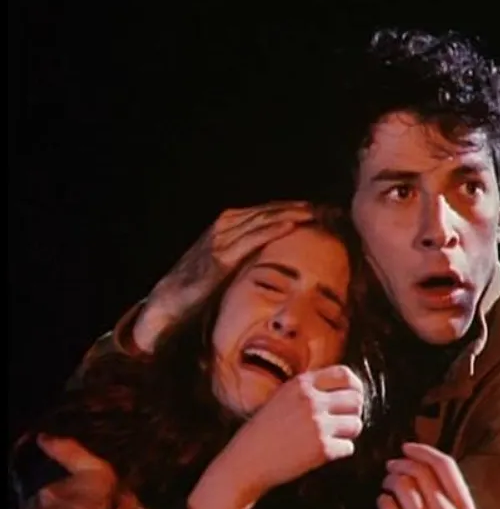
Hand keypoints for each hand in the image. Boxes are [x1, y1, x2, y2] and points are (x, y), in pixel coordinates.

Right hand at [134, 202, 315, 351]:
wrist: (169, 302)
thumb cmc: (199, 288)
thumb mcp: (228, 266)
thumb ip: (247, 257)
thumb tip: (275, 262)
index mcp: (227, 226)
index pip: (264, 212)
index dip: (289, 209)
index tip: (314, 208)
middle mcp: (224, 226)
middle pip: (266, 212)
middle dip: (294, 208)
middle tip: (321, 206)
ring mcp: (221, 238)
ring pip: (261, 220)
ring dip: (289, 214)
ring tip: (312, 212)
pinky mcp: (220, 256)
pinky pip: (252, 239)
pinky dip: (272, 230)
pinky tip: (291, 226)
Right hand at [224, 365, 366, 500]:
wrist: (246, 462)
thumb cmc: (265, 430)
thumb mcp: (283, 396)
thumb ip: (311, 388)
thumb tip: (348, 388)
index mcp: (302, 384)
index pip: (345, 374)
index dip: (355, 386)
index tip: (354, 396)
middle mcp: (312, 401)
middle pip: (356, 400)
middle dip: (353, 412)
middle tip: (342, 421)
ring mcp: (318, 425)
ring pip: (356, 425)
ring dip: (347, 433)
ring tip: (329, 437)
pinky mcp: (322, 449)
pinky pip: (348, 447)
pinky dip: (339, 451)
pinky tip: (321, 452)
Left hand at [378, 443, 477, 508]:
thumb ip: (454, 504)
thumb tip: (430, 472)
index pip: (446, 466)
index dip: (424, 451)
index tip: (408, 447)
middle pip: (421, 472)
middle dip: (400, 463)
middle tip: (390, 466)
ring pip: (403, 486)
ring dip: (389, 480)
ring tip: (385, 485)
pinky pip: (388, 508)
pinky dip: (382, 500)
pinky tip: (382, 504)